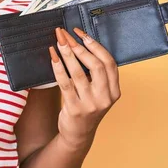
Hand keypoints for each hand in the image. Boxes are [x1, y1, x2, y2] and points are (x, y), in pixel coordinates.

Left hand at [49, 27, 120, 149]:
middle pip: (95, 65)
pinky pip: (65, 83)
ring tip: (58, 41)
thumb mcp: (99, 92)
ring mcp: (90, 104)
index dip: (95, 45)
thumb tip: (81, 43)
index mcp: (114, 91)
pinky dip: (58, 68)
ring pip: (78, 73)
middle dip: (79, 47)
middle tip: (65, 35)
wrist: (78, 134)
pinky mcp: (74, 109)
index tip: (81, 33)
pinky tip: (53, 56)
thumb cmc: (87, 106)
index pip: (109, 63)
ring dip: (67, 54)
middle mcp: (105, 98)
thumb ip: (96, 73)